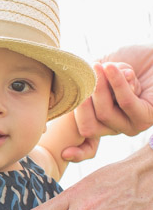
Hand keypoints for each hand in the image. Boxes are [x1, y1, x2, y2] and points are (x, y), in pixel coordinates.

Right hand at [63, 47, 152, 161]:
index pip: (86, 143)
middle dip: (83, 97)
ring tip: (101, 66)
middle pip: (89, 126)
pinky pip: (125, 102)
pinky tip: (112, 68)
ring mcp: (132, 125)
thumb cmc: (122, 62)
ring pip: (105, 114)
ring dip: (100, 86)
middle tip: (88, 70)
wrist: (149, 56)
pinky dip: (117, 84)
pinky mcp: (147, 116)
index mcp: (101, 122)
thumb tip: (70, 91)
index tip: (65, 154)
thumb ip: (81, 83)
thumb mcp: (95, 73)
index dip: (77, 153)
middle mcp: (116, 128)